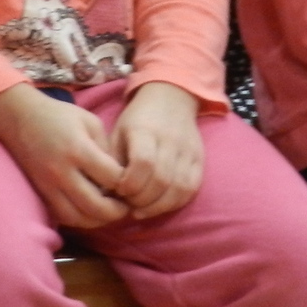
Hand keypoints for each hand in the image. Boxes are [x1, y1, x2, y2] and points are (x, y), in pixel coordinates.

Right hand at [0, 83, 128, 227]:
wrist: (20, 118)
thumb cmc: (60, 116)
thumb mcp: (91, 122)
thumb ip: (107, 148)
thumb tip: (120, 175)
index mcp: (79, 149)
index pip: (112, 178)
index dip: (126, 183)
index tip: (131, 181)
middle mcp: (63, 171)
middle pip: (96, 206)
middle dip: (117, 211)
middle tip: (126, 207)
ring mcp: (49, 185)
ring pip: (78, 218)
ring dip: (98, 220)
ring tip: (110, 212)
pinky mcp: (41, 192)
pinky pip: (63, 217)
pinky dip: (80, 219)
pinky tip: (90, 211)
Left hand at [109, 82, 203, 220]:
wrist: (171, 97)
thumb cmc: (138, 119)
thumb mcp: (118, 132)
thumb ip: (114, 161)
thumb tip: (107, 194)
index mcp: (145, 130)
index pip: (143, 162)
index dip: (130, 184)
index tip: (119, 190)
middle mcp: (170, 140)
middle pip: (161, 179)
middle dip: (141, 200)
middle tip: (128, 203)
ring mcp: (188, 150)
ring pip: (178, 188)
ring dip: (157, 206)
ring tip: (141, 209)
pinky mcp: (199, 160)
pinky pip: (190, 189)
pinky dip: (174, 203)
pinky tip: (158, 206)